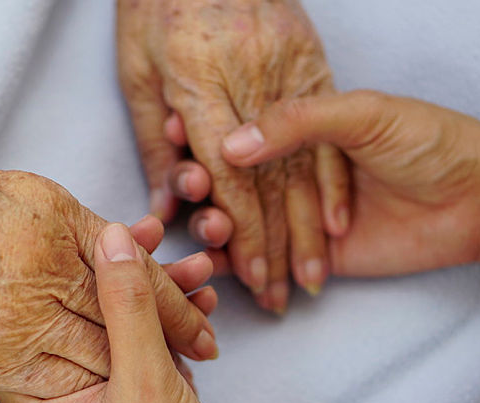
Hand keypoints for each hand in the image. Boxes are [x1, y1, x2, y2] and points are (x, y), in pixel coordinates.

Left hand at [0, 224, 296, 402]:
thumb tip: (113, 240)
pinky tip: (196, 308)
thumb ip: (128, 306)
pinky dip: (164, 333)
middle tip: (157, 240)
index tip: (107, 233)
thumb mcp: (148, 379)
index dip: (73, 269)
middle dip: (130, 282)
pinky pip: (134, 357)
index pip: (37, 320)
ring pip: (114, 337)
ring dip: (158, 304)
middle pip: (81, 322)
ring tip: (196, 273)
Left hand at [117, 0, 349, 312]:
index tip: (252, 277)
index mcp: (203, 88)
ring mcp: (290, 73)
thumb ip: (157, 144)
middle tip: (280, 297)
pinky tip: (339, 225)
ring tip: (312, 279)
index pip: (230, 179)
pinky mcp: (315, 62)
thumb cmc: (157, 10)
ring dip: (311, 230)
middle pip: (270, 184)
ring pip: (305, 166)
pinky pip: (331, 131)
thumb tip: (167, 209)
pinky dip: (335, 183)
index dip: (244, 234)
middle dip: (277, 248)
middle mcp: (251, 86)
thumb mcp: (140, 75)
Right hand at [213, 91, 479, 275]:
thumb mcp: (363, 115)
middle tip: (188, 190)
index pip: (239, 133)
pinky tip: (219, 270)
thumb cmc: (428, 142)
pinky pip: (270, 263)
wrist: (477, 200)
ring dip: (220, 231)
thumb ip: (298, 121)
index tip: (175, 135)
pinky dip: (244, 269)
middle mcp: (293, 173)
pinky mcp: (313, 256)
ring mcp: (301, 217)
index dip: (203, 135)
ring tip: (208, 235)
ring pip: (246, 225)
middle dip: (204, 190)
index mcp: (301, 130)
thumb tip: (232, 143)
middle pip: (233, 183)